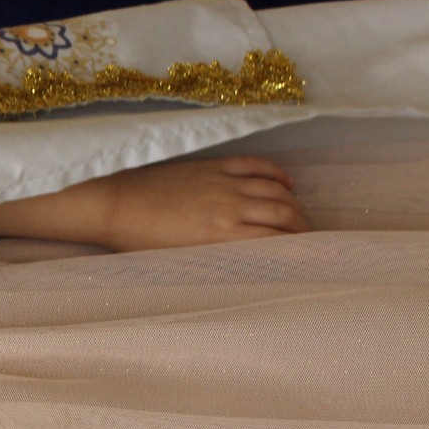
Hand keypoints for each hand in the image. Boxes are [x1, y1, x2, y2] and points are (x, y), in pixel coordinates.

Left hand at [100, 156, 309, 251]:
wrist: (114, 204)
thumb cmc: (140, 240)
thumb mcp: (181, 260)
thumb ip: (217, 258)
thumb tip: (246, 262)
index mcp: (221, 237)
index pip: (276, 242)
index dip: (300, 249)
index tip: (313, 256)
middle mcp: (230, 208)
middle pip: (284, 214)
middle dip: (302, 227)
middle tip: (308, 237)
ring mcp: (223, 183)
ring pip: (275, 190)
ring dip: (293, 203)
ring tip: (299, 215)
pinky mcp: (213, 165)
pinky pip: (256, 165)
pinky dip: (276, 173)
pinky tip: (286, 183)